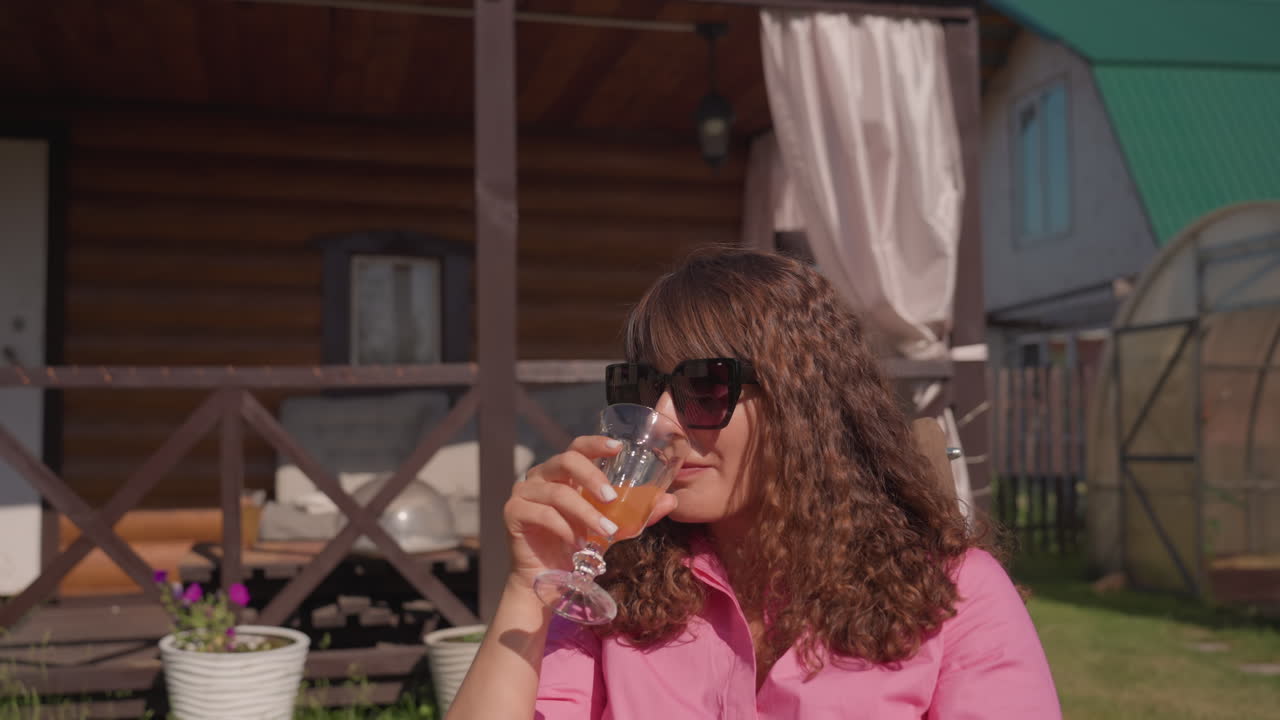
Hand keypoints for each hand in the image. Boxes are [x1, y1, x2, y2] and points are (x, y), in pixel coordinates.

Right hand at [503, 435, 677, 589]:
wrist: (547, 579)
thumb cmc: (578, 546)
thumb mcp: (611, 528)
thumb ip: (636, 514)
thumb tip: (671, 501)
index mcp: (562, 473)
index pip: (577, 447)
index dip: (596, 444)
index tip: (618, 448)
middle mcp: (540, 476)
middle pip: (566, 460)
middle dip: (592, 477)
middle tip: (612, 499)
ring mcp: (523, 492)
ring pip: (557, 493)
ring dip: (585, 513)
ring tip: (605, 533)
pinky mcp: (512, 513)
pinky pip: (541, 514)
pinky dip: (564, 529)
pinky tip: (577, 544)